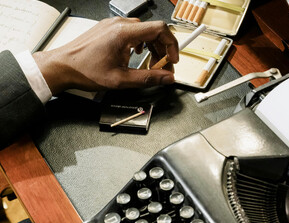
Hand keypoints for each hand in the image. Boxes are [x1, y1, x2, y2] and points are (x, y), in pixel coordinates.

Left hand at [33, 17, 178, 94]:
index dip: (171, 45)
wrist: (63, 66)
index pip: (160, 30)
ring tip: (149, 65)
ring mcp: (113, 25)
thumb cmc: (85, 70)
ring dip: (151, 48)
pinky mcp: (109, 29)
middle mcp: (119, 25)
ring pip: (143, 32)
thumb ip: (148, 78)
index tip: (173, 60)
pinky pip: (132, 32)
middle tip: (162, 68)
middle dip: (162, 50)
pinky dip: (140, 44)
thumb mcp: (121, 80)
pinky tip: (136, 56)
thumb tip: (167, 78)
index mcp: (124, 33)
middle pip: (153, 31)